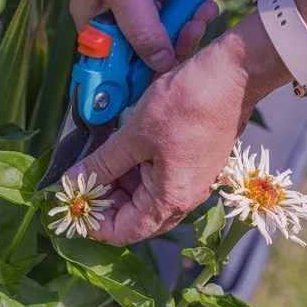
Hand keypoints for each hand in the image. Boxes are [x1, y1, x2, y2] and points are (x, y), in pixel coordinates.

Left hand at [66, 14, 287, 245]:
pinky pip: (158, 179)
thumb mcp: (134, 135)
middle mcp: (184, 198)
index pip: (123, 232)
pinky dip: (135, 171)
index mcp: (170, 200)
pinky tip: (119, 150)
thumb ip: (102, 164)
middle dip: (104, 203)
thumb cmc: (188, 103)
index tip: (71, 202)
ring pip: (145, 198)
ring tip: (95, 162)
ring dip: (118, 184)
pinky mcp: (194, 164)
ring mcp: (191, 181)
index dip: (93, 223)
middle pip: (134, 218)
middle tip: (78, 180)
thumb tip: (71, 182)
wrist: (235, 74)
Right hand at [70, 0, 218, 70]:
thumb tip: (157, 64)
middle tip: (188, 38)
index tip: (157, 80)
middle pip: (140, 45)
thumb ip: (138, 28)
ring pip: (163, 27)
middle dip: (168, 45)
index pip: (107, 58)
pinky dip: (191, 6)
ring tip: (201, 15)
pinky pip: (176, 5)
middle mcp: (112, 7)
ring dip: (185, 25)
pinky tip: (202, 2)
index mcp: (93, 12)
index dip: (130, 73)